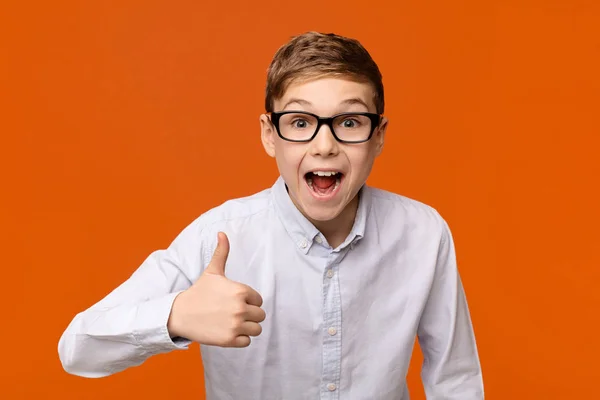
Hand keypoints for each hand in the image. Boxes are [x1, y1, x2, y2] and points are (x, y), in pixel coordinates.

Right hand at [167, 232, 264, 346]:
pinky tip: (227, 331)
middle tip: (232, 313)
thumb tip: (222, 233)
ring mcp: (235, 325)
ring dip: (247, 327)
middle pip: (260, 315)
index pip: (258, 300)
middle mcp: (240, 308)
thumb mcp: (212, 272)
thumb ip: (222, 252)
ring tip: (231, 322)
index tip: (233, 301)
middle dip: (249, 315)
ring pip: (256, 329)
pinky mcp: (229, 340)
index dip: (248, 301)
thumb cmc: (199, 292)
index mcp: (241, 291)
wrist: (180, 314)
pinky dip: (240, 339)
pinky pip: (247, 342)